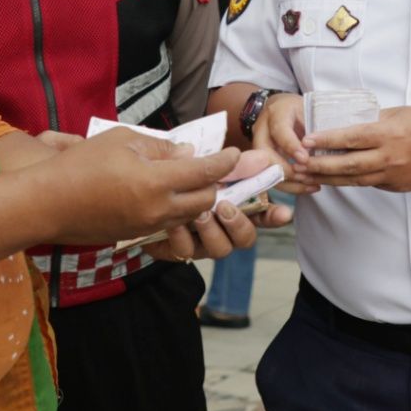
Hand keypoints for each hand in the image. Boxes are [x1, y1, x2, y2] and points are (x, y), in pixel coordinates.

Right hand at [42, 128, 238, 245]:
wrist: (47, 204)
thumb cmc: (80, 165)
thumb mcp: (121, 140)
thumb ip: (160, 146)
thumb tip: (186, 152)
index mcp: (156, 182)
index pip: (205, 173)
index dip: (224, 162)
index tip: (235, 153)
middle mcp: (158, 210)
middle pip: (205, 201)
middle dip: (214, 184)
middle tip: (213, 167)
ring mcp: (147, 227)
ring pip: (189, 216)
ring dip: (197, 199)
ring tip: (193, 181)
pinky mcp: (136, 236)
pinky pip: (169, 224)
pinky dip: (177, 210)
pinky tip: (169, 195)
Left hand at [144, 149, 294, 261]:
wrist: (128, 189)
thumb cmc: (170, 173)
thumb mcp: (200, 164)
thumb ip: (230, 165)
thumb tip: (263, 158)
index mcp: (230, 204)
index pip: (260, 213)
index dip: (273, 216)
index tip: (283, 213)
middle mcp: (219, 226)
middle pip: (245, 238)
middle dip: (239, 224)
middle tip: (224, 206)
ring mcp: (198, 240)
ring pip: (219, 249)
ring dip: (212, 232)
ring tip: (200, 214)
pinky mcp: (174, 249)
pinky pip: (185, 252)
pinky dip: (182, 238)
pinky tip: (174, 223)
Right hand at [253, 92, 318, 195]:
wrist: (281, 109)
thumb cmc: (299, 111)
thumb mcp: (308, 111)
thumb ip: (313, 128)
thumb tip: (324, 150)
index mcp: (276, 113)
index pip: (279, 131)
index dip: (291, 146)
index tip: (305, 158)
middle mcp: (262, 130)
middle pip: (266, 155)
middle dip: (287, 170)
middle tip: (308, 176)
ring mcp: (258, 147)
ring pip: (266, 170)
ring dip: (289, 182)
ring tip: (311, 184)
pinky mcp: (261, 161)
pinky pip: (271, 178)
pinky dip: (290, 186)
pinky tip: (307, 186)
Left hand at [297, 107, 410, 192]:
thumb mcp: (399, 113)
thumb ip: (373, 120)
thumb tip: (345, 123)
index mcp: (389, 134)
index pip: (351, 138)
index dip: (326, 141)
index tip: (306, 142)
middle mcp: (390, 157)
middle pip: (348, 164)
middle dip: (320, 166)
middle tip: (298, 164)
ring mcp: (394, 175)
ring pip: (355, 180)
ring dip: (329, 178)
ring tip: (308, 175)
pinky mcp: (396, 187)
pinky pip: (369, 184)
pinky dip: (350, 181)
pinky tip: (333, 179)